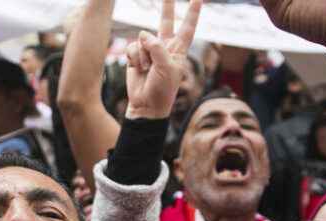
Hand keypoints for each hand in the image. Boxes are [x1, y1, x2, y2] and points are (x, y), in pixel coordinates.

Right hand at [124, 0, 201, 119]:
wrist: (145, 106)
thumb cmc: (162, 90)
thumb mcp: (166, 68)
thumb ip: (157, 47)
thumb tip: (143, 34)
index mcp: (178, 51)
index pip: (188, 28)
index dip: (192, 13)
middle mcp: (164, 48)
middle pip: (166, 22)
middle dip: (167, 6)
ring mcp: (149, 51)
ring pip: (143, 39)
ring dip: (143, 55)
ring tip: (146, 70)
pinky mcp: (135, 56)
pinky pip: (132, 47)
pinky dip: (133, 58)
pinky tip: (136, 69)